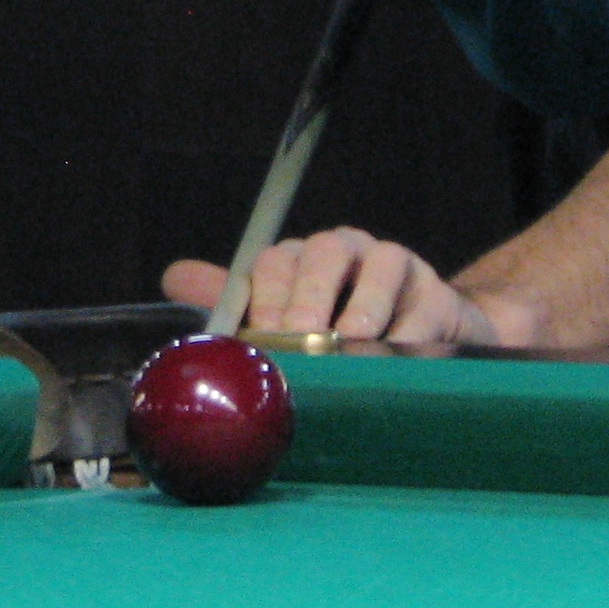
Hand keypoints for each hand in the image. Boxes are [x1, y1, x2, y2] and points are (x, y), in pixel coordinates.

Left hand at [161, 228, 517, 346]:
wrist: (418, 341)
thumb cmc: (336, 336)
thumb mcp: (281, 320)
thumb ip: (232, 302)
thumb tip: (172, 278)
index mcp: (301, 259)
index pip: (274, 261)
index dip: (264, 296)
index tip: (260, 337)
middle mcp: (346, 251)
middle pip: (325, 254)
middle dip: (309, 298)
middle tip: (300, 339)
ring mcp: (394, 267)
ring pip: (379, 267)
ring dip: (361, 308)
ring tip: (349, 345)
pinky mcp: (436, 293)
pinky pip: (424, 305)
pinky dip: (408, 332)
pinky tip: (394, 356)